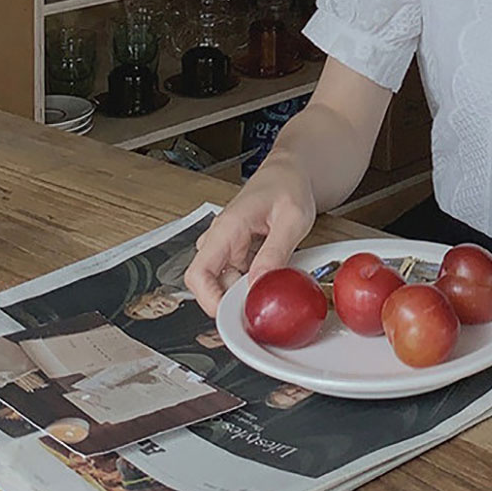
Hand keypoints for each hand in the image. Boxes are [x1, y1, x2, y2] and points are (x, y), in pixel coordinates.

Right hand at [182, 160, 315, 317]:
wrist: (289, 173)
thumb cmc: (288, 186)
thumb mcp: (293, 218)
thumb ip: (276, 252)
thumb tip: (259, 285)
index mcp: (227, 228)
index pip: (199, 273)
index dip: (208, 300)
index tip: (230, 317)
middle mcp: (221, 239)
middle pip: (210, 284)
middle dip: (234, 299)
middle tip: (262, 302)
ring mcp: (227, 247)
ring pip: (225, 283)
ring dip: (245, 291)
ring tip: (272, 282)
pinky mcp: (237, 253)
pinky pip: (238, 277)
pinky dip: (252, 283)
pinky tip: (272, 275)